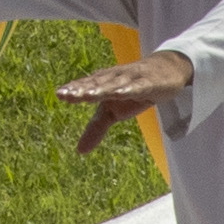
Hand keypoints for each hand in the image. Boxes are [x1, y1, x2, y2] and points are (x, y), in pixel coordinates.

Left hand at [58, 49, 194, 152]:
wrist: (163, 72)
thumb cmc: (131, 91)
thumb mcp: (113, 112)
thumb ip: (96, 129)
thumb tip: (79, 151)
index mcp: (101, 84)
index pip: (85, 87)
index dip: (73, 90)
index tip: (59, 94)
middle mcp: (112, 78)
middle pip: (95, 85)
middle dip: (81, 89)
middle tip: (66, 94)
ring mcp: (130, 79)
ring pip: (113, 85)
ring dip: (100, 89)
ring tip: (87, 95)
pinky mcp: (148, 83)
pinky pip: (137, 87)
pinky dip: (129, 89)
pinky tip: (120, 92)